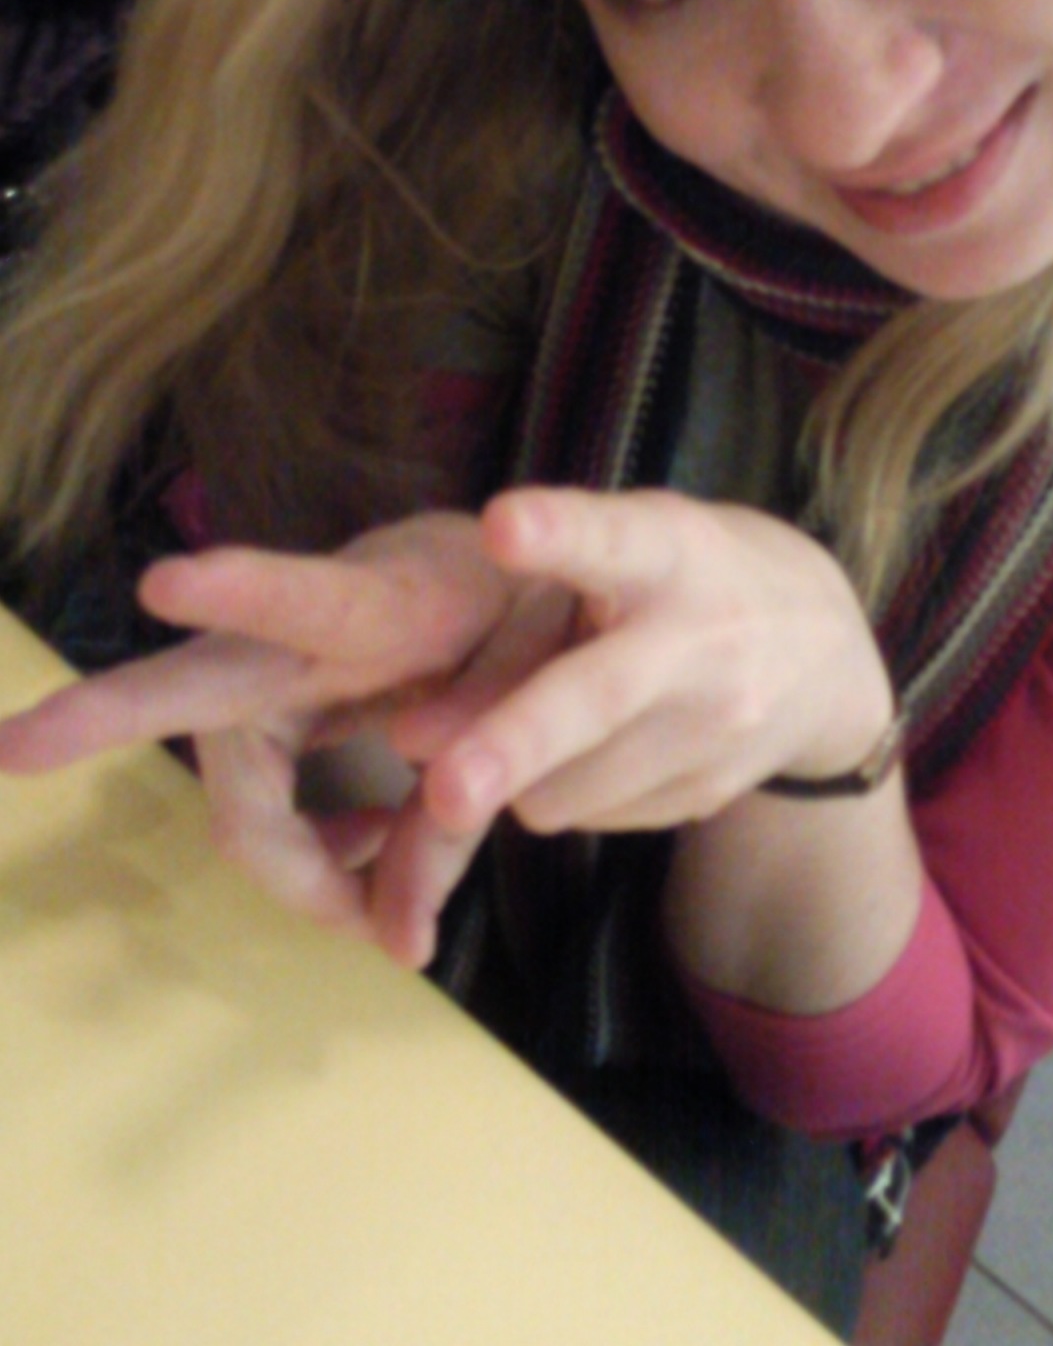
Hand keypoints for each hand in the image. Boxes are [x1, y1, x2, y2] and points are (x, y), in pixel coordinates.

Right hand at [0, 513, 579, 955]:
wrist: (523, 559)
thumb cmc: (529, 604)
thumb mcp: (541, 689)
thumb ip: (469, 806)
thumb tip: (400, 951)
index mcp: (382, 600)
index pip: (307, 595)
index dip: (239, 586)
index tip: (163, 579)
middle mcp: (303, 634)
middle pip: (195, 684)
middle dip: (106, 712)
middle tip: (12, 748)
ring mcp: (280, 671)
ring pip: (238, 794)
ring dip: (292, 864)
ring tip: (373, 899)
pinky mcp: (281, 708)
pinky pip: (264, 803)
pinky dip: (308, 853)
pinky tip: (369, 847)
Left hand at [371, 486, 894, 961]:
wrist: (825, 655)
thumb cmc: (683, 582)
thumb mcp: (617, 565)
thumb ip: (515, 632)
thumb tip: (408, 740)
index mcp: (669, 552)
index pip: (611, 539)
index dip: (557, 533)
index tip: (500, 524)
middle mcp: (701, 639)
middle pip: (595, 697)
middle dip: (516, 742)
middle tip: (442, 790)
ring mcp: (715, 726)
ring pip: (566, 787)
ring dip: (516, 775)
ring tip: (526, 730)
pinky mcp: (710, 794)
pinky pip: (589, 817)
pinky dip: (564, 792)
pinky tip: (594, 749)